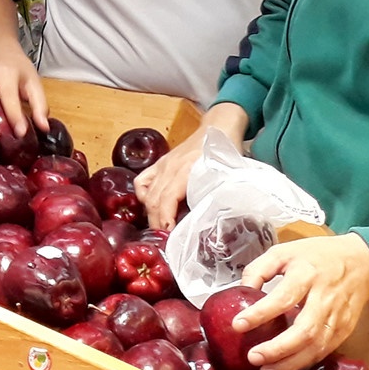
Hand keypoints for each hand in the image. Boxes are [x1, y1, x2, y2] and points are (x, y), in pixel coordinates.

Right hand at [135, 101, 248, 230]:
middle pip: (154, 200)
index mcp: (187, 170)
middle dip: (157, 223)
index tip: (168, 237)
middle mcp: (170, 167)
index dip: (165, 220)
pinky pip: (142, 182)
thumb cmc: (225, 153)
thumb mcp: (226, 176)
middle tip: (165, 242)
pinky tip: (151, 206)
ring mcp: (163, 165)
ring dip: (150, 214)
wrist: (219, 127)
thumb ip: (216, 196)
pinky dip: (143, 196)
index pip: (167, 198)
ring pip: (147, 193)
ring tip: (159, 228)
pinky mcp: (160, 164)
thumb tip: (212, 222)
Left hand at [233, 234, 368, 369]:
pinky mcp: (344, 330)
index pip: (283, 297)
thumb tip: (241, 291)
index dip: (260, 313)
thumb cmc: (316, 255)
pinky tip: (286, 369)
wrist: (362, 261)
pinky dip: (304, 363)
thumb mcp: (284, 251)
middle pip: (304, 330)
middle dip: (277, 348)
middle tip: (253, 357)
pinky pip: (324, 351)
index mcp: (307, 274)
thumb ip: (259, 269)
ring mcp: (337, 317)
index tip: (238, 324)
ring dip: (290, 363)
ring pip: (316, 347)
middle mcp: (324, 298)